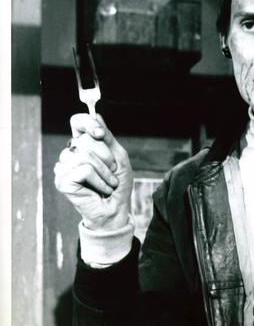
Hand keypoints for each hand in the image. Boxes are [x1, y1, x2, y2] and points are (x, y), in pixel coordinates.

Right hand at [54, 113, 133, 231]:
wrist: (116, 210)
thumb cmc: (117, 185)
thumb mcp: (119, 157)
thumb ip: (107, 137)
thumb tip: (96, 115)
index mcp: (82, 145)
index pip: (77, 122)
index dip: (87, 123)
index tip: (100, 134)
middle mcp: (70, 154)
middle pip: (86, 140)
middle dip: (107, 156)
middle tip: (112, 172)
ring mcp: (63, 167)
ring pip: (86, 155)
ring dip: (106, 172)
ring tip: (108, 183)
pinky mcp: (62, 181)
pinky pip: (85, 170)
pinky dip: (100, 180)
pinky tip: (101, 190)